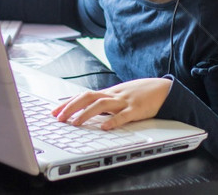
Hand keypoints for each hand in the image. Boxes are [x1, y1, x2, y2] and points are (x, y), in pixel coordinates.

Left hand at [51, 78, 172, 129]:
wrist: (163, 88)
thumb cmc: (140, 93)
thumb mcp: (120, 96)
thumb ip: (105, 102)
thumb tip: (87, 110)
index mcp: (109, 93)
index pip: (84, 96)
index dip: (68, 103)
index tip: (54, 112)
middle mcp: (113, 95)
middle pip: (88, 97)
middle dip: (71, 107)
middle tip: (59, 118)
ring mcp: (124, 102)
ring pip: (102, 104)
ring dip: (86, 114)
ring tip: (75, 123)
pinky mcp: (137, 110)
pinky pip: (124, 116)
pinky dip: (113, 121)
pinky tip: (104, 127)